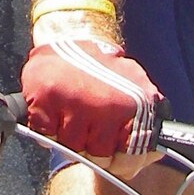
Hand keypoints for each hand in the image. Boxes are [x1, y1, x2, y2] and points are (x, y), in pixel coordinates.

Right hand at [20, 33, 162, 168]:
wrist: (69, 34)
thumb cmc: (104, 69)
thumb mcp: (137, 92)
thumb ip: (146, 128)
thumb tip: (150, 154)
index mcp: (134, 106)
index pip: (127, 160)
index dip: (116, 158)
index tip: (110, 144)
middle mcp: (106, 106)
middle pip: (96, 156)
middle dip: (90, 143)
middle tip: (87, 119)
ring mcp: (74, 102)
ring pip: (69, 147)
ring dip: (67, 134)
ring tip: (71, 108)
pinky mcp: (45, 98)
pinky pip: (44, 135)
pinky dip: (45, 126)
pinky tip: (54, 106)